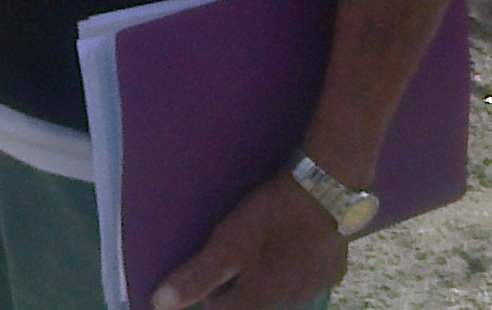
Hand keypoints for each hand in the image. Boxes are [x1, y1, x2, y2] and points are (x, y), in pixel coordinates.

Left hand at [150, 173, 347, 309]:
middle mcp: (289, 304)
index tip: (205, 270)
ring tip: (254, 247)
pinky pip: (302, 280)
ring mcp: (313, 290)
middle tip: (228, 254)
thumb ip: (197, 277)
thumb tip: (160, 304)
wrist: (324, 193)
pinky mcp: (330, 274)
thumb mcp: (226, 245)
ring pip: (277, 293)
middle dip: (234, 286)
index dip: (207, 292)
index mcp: (259, 302)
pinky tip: (285, 244)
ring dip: (262, 278)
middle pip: (251, 303)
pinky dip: (288, 269)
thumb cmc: (269, 219)